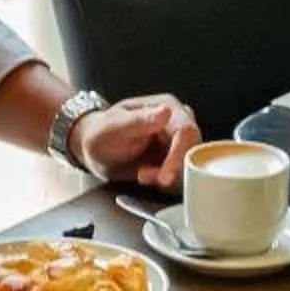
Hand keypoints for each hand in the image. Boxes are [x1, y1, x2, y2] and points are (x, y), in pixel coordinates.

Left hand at [72, 94, 201, 187]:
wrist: (96, 150)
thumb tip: (166, 111)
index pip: (186, 131)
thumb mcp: (115, 127)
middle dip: (172, 170)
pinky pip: (182, 176)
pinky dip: (167, 183)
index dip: (179, 155)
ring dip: (168, 177)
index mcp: (168, 107)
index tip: (165, 176)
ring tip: (141, 175)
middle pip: (193, 151)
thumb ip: (140, 120)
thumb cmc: (102, 133)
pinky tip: (147, 177)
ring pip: (190, 166)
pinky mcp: (176, 160)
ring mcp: (179, 143)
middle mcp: (179, 123)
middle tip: (145, 177)